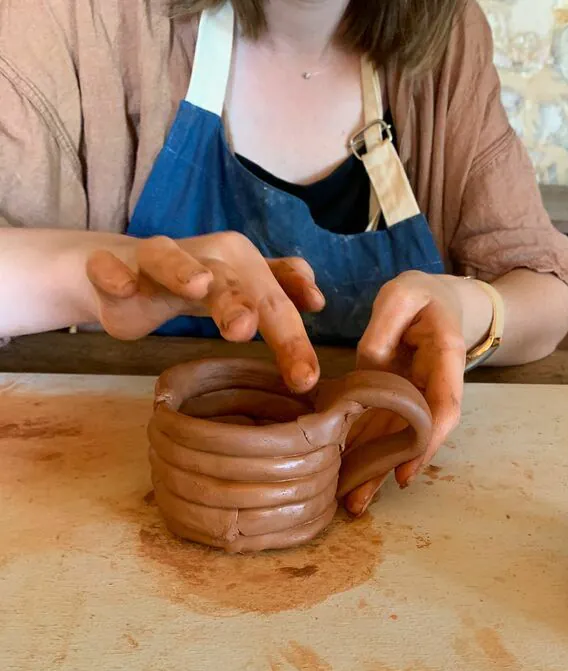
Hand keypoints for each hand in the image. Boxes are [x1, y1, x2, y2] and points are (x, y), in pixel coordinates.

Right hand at [85, 233, 324, 392]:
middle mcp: (204, 257)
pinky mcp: (112, 270)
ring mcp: (156, 261)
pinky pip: (110, 269)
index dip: (293, 336)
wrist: (119, 272)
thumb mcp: (239, 289)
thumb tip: (318, 299)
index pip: (275, 302)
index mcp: (240, 266)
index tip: (305, 377)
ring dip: (185, 269)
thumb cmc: (191, 286)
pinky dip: (113, 274)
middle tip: (248, 332)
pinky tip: (121, 286)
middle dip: (243, 305)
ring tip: (198, 285)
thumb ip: (278, 293)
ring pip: (171, 259)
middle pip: (231, 282)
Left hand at [344, 271, 491, 515]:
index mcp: (445, 359)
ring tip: (351, 503)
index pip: (445, 407)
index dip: (428, 442)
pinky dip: (367, 452)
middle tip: (362, 501)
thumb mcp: (402, 294)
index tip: (406, 470)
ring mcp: (415, 399)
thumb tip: (368, 366)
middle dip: (390, 470)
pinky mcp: (396, 403)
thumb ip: (384, 325)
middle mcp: (433, 387)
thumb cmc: (422, 297)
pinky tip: (347, 477)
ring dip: (376, 472)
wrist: (437, 302)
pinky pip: (383, 430)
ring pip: (398, 440)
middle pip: (418, 436)